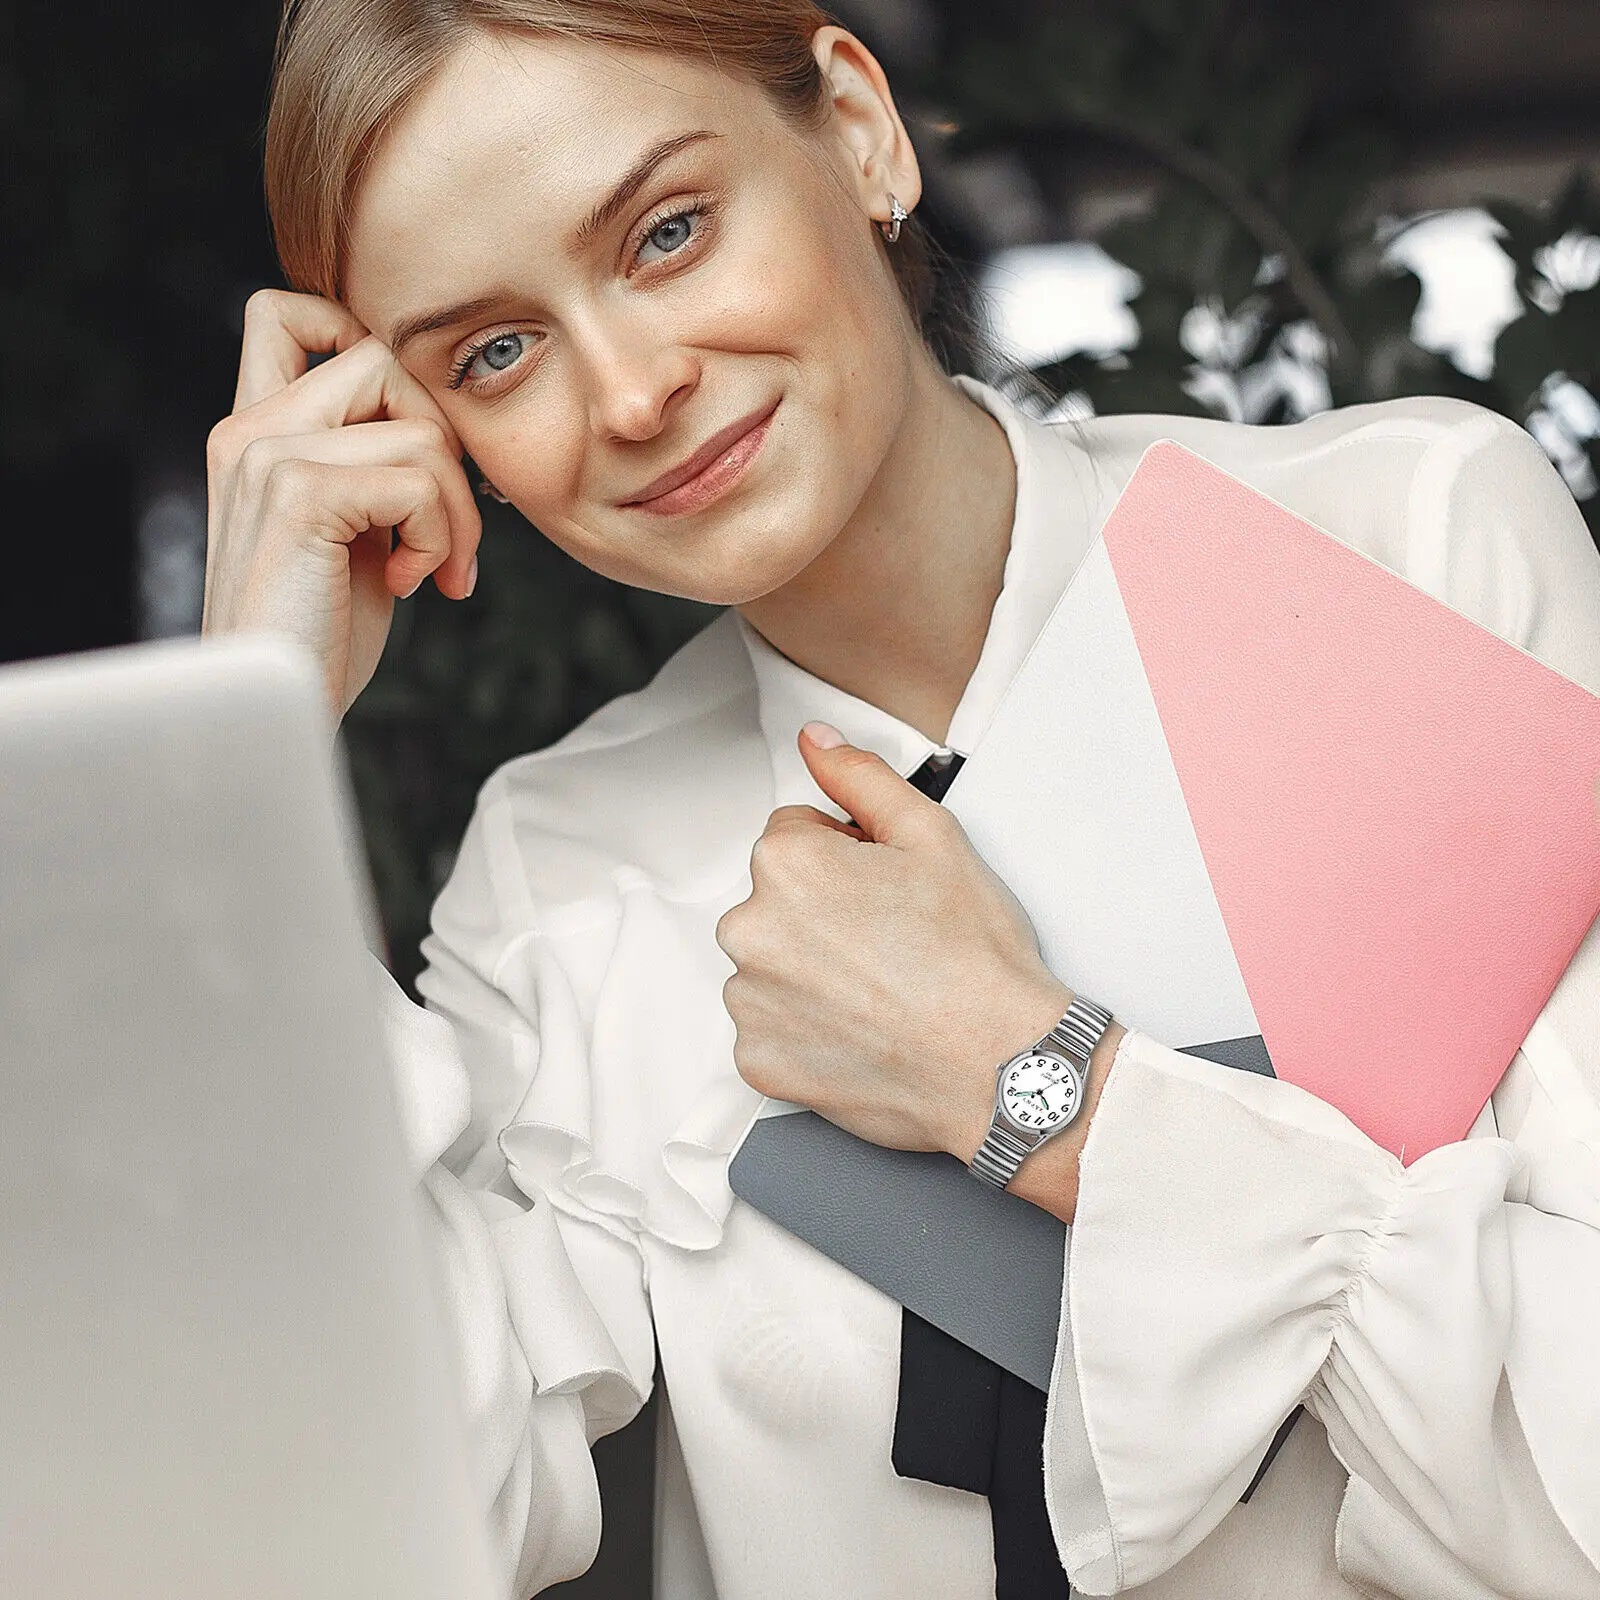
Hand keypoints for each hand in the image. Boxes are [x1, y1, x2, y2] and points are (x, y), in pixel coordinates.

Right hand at [202, 289, 482, 722]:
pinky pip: (418, 480)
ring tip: (436, 571)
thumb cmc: (316, 633)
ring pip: (418, 427)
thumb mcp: (346, 534)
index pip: (284, 314)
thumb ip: (366, 468)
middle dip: (444, 444)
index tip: (409, 428)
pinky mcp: (300, 495)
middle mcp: (248, 431)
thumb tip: (443, 430)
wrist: (271, 707)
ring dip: (457, 510)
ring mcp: (267, 456)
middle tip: (451, 532)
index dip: (358, 335)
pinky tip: (415, 586)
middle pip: (382, 358)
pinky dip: (442, 537)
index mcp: (251, 433)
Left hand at [714, 722, 1096, 1160]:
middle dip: (822, 912)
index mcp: (785, 863)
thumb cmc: (974, 956)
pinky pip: (772, 1030)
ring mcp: (749, 1002)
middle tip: (891, 943)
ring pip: (772, 964)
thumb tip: (816, 742)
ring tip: (882, 990)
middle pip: (777, 900)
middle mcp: (749, 929)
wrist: (1001, 1066)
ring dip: (810, 971)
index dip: (849, 857)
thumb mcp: (932, 836)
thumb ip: (861, 777)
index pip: (796, 834)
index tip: (887, 893)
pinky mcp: (759, 1060)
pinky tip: (862, 1030)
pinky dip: (807, 1030)